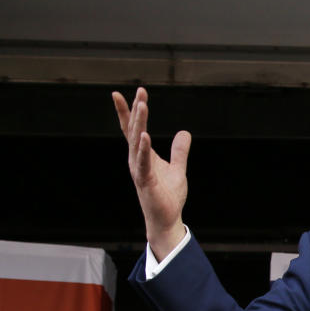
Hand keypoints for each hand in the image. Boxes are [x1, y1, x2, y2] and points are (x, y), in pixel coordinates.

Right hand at [112, 87, 190, 256]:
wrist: (167, 218)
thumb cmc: (168, 195)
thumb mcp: (177, 168)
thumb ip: (179, 151)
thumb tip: (184, 132)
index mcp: (142, 155)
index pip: (132, 129)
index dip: (128, 111)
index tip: (125, 92)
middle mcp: (136, 159)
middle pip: (133, 130)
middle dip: (136, 110)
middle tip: (140, 91)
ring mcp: (139, 169)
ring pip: (136, 141)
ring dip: (139, 122)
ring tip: (142, 105)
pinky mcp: (145, 181)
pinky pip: (143, 162)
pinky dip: (143, 149)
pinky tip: (144, 135)